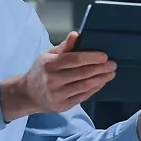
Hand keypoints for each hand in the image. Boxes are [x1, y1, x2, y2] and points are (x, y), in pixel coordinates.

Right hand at [0, 32, 115, 121]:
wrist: (28, 94)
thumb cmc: (40, 71)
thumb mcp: (47, 55)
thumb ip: (64, 47)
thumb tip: (76, 34)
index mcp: (49, 64)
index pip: (75, 59)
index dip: (92, 57)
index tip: (104, 56)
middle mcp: (53, 80)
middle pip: (83, 73)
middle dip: (101, 68)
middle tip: (112, 64)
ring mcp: (58, 94)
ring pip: (85, 86)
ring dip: (101, 79)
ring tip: (110, 73)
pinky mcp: (63, 105)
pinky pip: (83, 96)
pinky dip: (94, 89)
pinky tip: (101, 83)